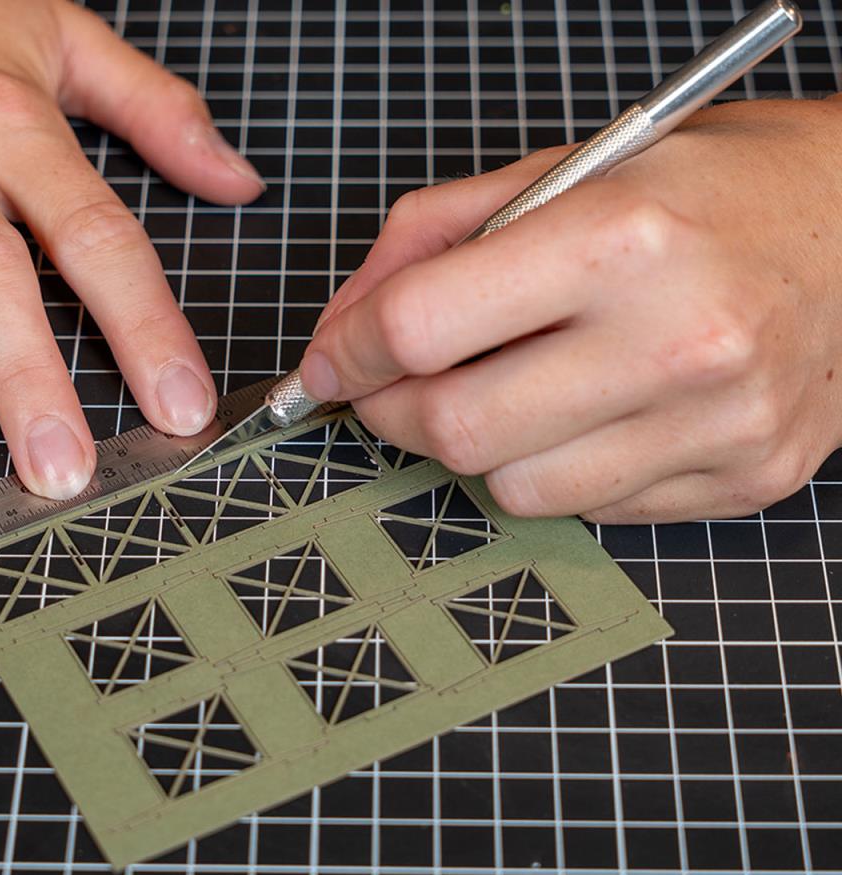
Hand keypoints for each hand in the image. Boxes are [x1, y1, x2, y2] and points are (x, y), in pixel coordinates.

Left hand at [300, 98, 841, 523]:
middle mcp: (675, 340)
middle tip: (393, 387)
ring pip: (514, 490)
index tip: (331, 362)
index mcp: (620, 239)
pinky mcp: (740, 480)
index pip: (422, 326)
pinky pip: (589, 510)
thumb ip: (436, 234)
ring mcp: (717, 426)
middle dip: (394, 412)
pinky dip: (555, 468)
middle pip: (456, 430)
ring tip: (506, 389)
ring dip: (476, 447)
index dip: (348, 351)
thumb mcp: (568, 168)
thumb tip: (346, 324)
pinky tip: (587, 413)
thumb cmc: (711, 190)